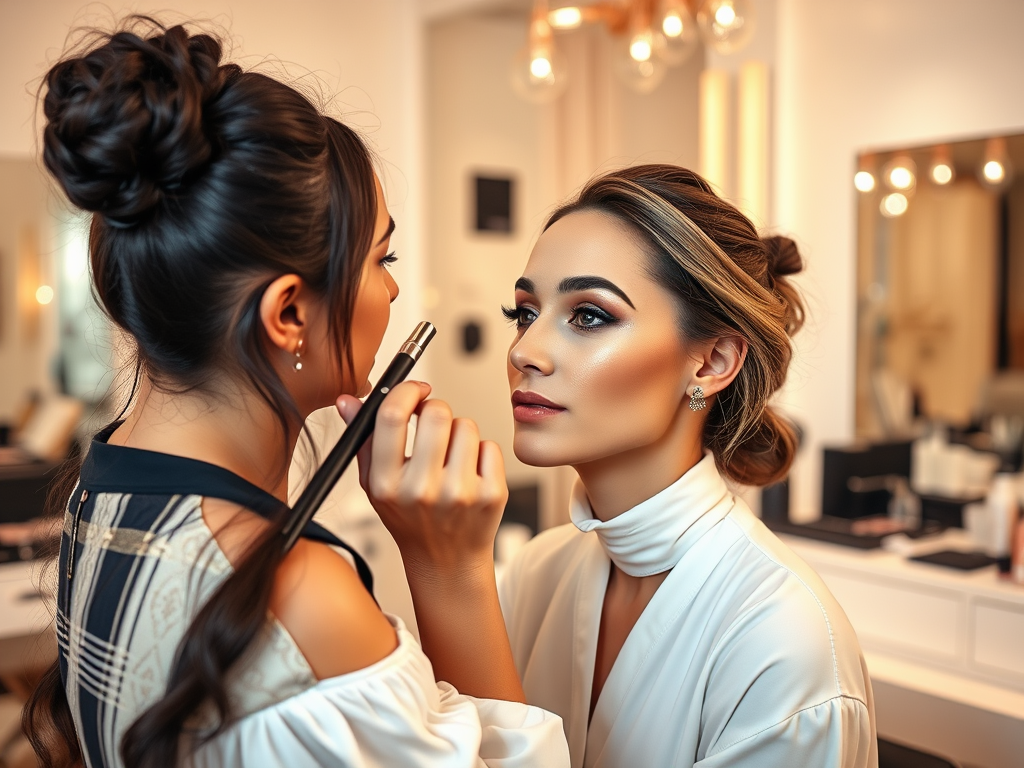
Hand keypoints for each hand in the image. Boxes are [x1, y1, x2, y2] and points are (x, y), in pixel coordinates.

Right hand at [336, 382, 508, 574]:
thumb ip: (362, 438)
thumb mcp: (375, 484)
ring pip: (466, 426)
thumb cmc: (409, 517)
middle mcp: (422, 490)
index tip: (415, 389)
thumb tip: (348, 399)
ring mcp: (460, 494)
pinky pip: (489, 446)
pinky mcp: (491, 495)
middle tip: (433, 423)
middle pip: (436, 413)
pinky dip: (481, 453)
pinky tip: (469, 472)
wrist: (446, 562)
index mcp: (386, 484)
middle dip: (435, 409)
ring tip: (450, 456)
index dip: (406, 391)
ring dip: (458, 432)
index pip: (392, 416)